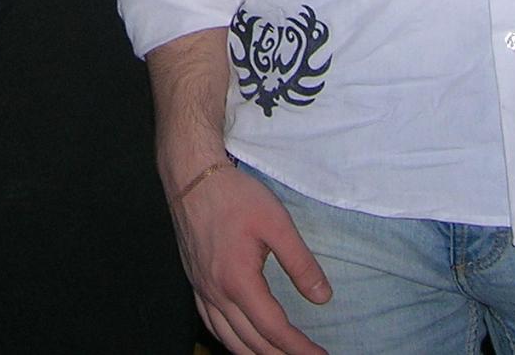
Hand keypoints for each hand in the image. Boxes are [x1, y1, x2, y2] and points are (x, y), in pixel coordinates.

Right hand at [168, 162, 330, 354]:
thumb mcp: (276, 223)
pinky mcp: (195, 281)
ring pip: (228, 339)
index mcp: (238, 281)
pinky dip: (230, 341)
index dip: (299, 347)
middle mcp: (216, 293)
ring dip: (255, 354)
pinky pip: (211, 324)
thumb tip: (322, 297)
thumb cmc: (234, 195)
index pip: (273, 329)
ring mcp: (202, 289)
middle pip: (251, 342)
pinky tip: (241, 340)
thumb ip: (300, 263)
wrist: (191, 177)